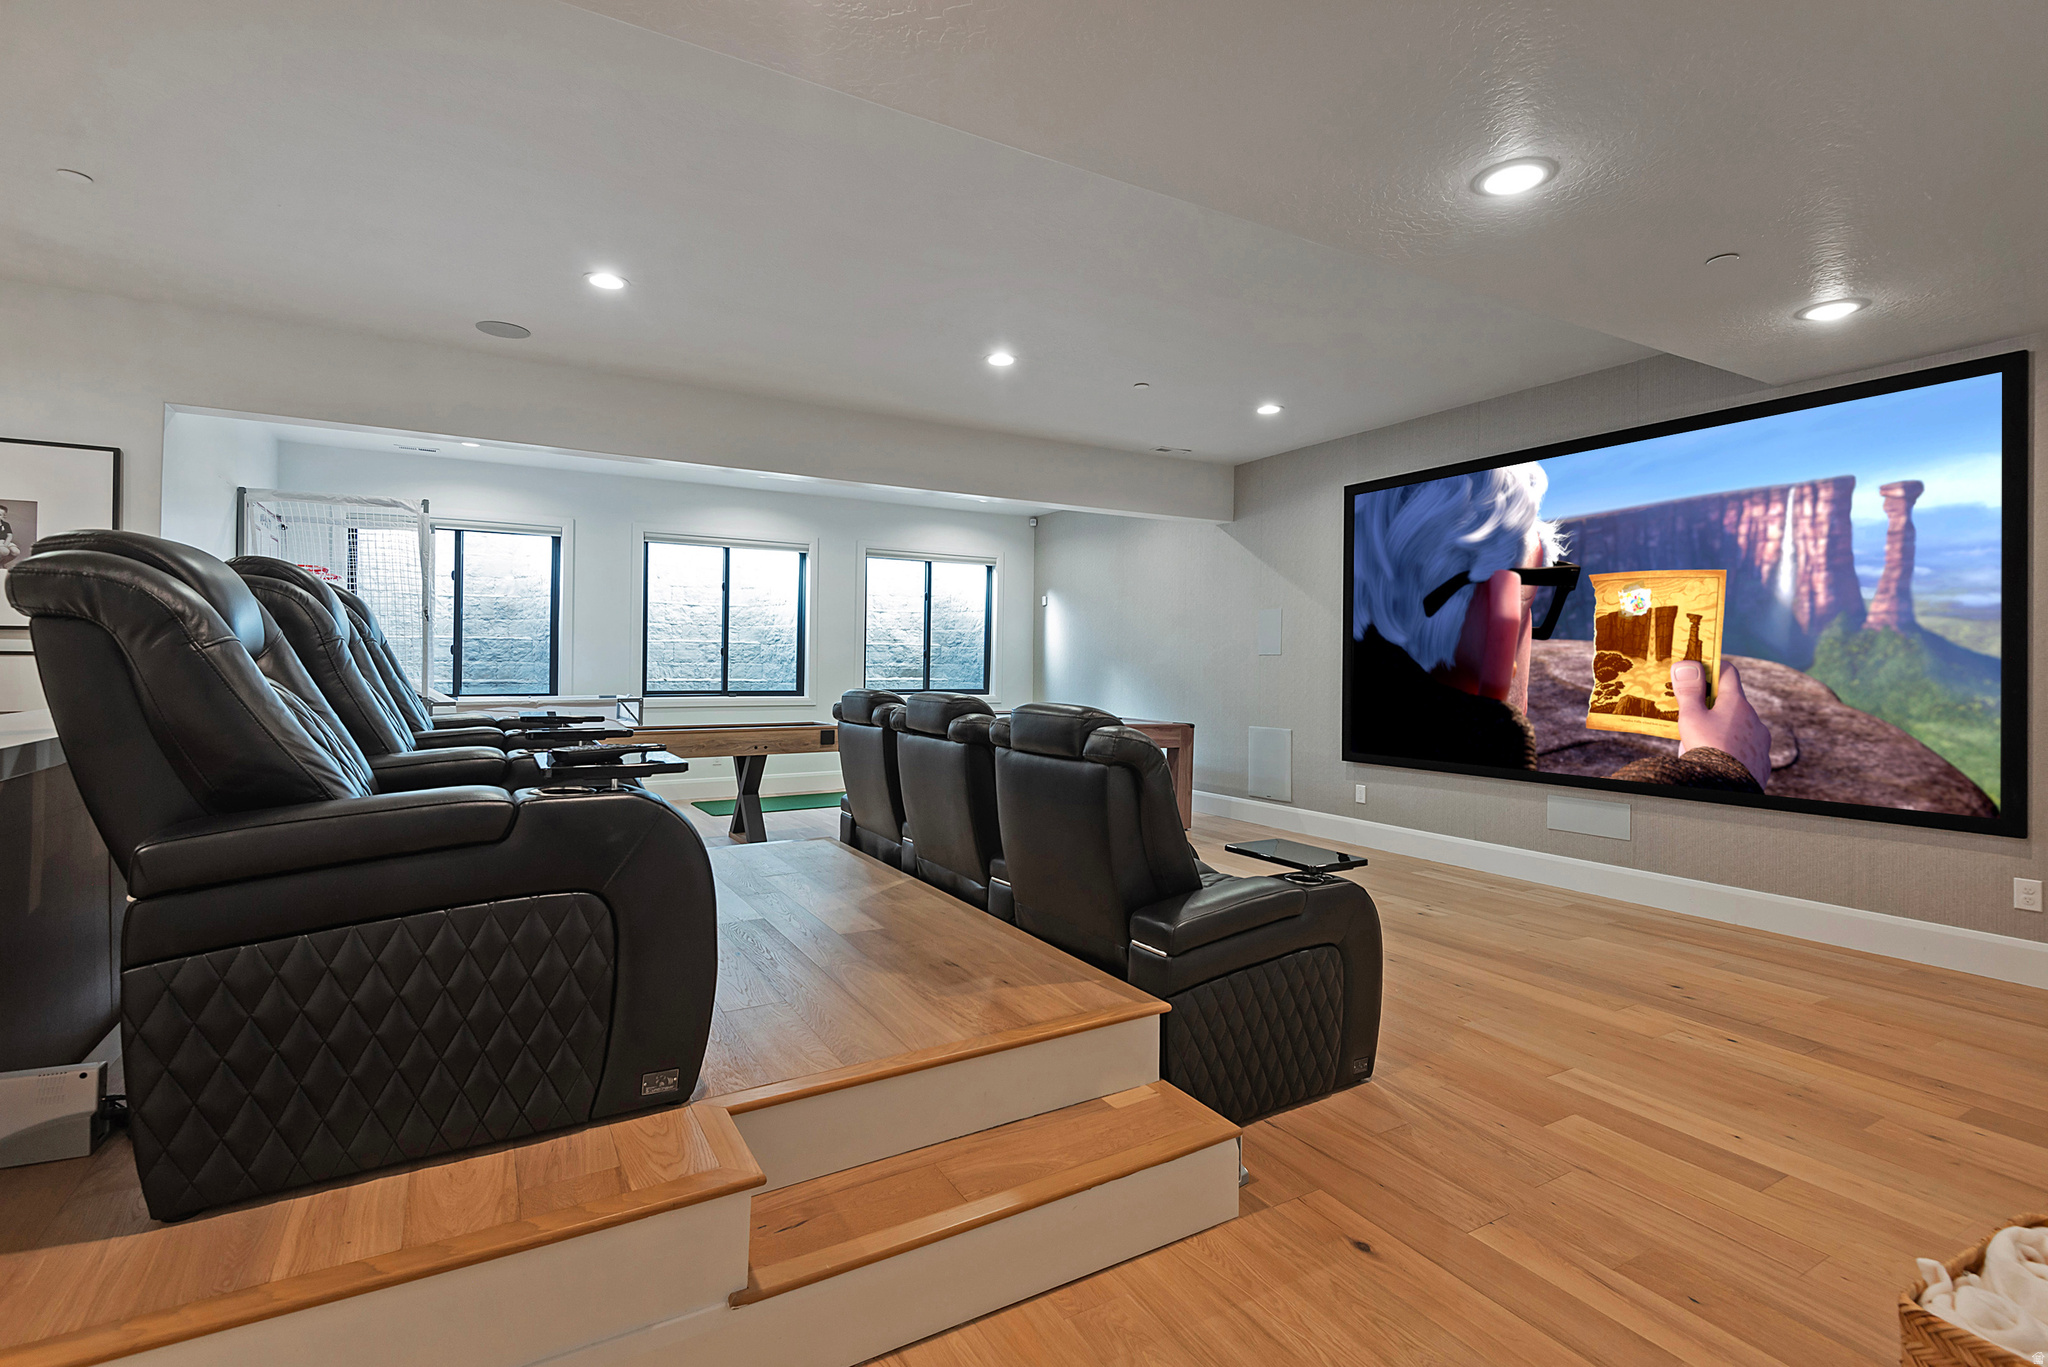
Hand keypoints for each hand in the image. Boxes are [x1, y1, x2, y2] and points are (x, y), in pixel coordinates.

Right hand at [1672, 660, 1771, 788]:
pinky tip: (1719, 759)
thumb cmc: (1708, 749)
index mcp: (1737, 702)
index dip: (1711, 668)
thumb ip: (1689, 690)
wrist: (1730, 790)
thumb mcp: (1691, 717)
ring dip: (1724, 728)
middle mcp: (1754, 718)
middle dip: (1712, 704)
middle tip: (1691, 712)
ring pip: (1740, 726)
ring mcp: (1761, 740)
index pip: (1728, 671)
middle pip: (1733, 701)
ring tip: (1702, 742)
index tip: (1695, 673)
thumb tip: (1686, 664)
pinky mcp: (1762, 760)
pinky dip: (1733, 748)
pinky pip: (1747, 748)